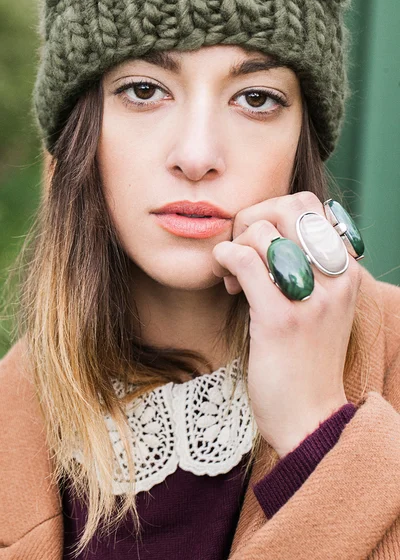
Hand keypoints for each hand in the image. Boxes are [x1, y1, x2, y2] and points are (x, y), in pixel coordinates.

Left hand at [211, 192, 360, 457]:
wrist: (309, 416)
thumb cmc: (306, 359)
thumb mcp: (320, 306)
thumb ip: (305, 268)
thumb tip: (267, 232)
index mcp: (345, 271)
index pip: (311, 205)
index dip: (274, 210)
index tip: (259, 240)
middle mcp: (334, 278)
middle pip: (287, 206)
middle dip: (252, 218)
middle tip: (241, 249)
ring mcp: (310, 298)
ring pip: (263, 231)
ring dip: (236, 244)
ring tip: (233, 276)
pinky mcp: (280, 319)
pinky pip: (246, 261)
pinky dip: (225, 259)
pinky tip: (224, 279)